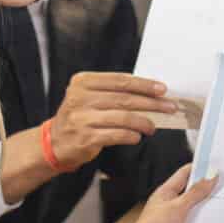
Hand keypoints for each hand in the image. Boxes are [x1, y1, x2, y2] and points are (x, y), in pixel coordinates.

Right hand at [47, 72, 181, 169]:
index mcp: (83, 82)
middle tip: (168, 107)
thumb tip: (149, 93)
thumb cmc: (79, 118)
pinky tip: (137, 136)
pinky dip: (131, 135)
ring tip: (152, 126)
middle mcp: (80, 98)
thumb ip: (113, 92)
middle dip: (151, 103)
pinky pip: (116, 134)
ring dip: (144, 121)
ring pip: (123, 117)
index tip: (162, 89)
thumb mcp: (89, 97)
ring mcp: (82, 118)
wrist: (55, 142)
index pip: (120, 80)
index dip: (144, 84)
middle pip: (124, 98)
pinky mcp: (85, 137)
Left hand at [105, 165, 219, 222]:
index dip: (200, 168)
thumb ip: (196, 193)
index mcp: (167, 194)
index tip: (217, 163)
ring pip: (204, 213)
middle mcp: (175, 208)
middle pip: (198, 194)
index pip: (185, 175)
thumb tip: (211, 177)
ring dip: (216, 209)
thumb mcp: (176, 206)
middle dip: (213, 190)